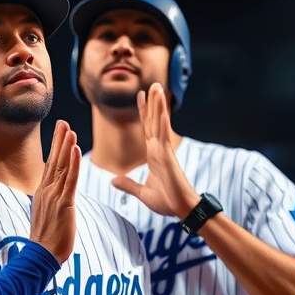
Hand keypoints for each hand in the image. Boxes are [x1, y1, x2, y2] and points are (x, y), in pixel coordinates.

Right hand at [31, 119, 80, 262]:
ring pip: (62, 166)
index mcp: (43, 193)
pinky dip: (73, 163)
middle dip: (59, 140)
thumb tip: (58, 198)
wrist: (41, 256)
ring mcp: (54, 196)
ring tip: (69, 129)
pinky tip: (75, 149)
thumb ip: (53, 202)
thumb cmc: (46, 240)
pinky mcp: (64, 203)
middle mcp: (46, 191)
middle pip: (54, 160)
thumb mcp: (49, 215)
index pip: (51, 165)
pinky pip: (70, 180)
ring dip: (66, 146)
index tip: (60, 132)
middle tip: (63, 122)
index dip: (56, 147)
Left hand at [111, 83, 198, 218]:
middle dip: (152, 103)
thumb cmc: (167, 202)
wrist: (181, 210)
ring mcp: (164, 150)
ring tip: (157, 86)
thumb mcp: (142, 193)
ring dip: (158, 104)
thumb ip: (128, 185)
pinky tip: (161, 105)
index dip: (144, 113)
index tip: (141, 97)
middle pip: (153, 121)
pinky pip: (163, 131)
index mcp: (154, 155)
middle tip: (151, 85)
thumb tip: (113, 180)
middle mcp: (159, 149)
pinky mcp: (167, 154)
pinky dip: (161, 117)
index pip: (147, 129)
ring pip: (159, 122)